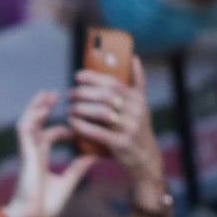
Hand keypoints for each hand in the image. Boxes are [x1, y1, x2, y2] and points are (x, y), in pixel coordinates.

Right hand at [5, 91, 96, 216]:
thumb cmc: (45, 206)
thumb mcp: (68, 183)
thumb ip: (78, 169)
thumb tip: (94, 157)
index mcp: (41, 159)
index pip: (50, 135)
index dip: (63, 127)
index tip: (78, 121)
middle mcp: (33, 152)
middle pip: (37, 124)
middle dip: (46, 108)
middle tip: (59, 95)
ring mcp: (27, 152)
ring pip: (29, 122)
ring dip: (37, 107)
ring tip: (49, 94)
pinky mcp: (25, 154)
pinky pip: (25, 130)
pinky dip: (33, 117)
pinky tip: (43, 108)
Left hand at [68, 57, 164, 198]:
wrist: (146, 159)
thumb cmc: (138, 128)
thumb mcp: (142, 105)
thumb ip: (137, 82)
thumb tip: (133, 57)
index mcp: (138, 99)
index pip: (113, 82)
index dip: (93, 77)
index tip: (77, 76)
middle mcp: (136, 112)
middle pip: (104, 96)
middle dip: (83, 93)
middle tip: (70, 94)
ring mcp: (130, 128)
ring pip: (100, 112)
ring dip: (81, 109)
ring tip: (70, 108)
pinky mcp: (122, 144)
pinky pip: (98, 132)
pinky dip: (82, 126)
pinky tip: (72, 123)